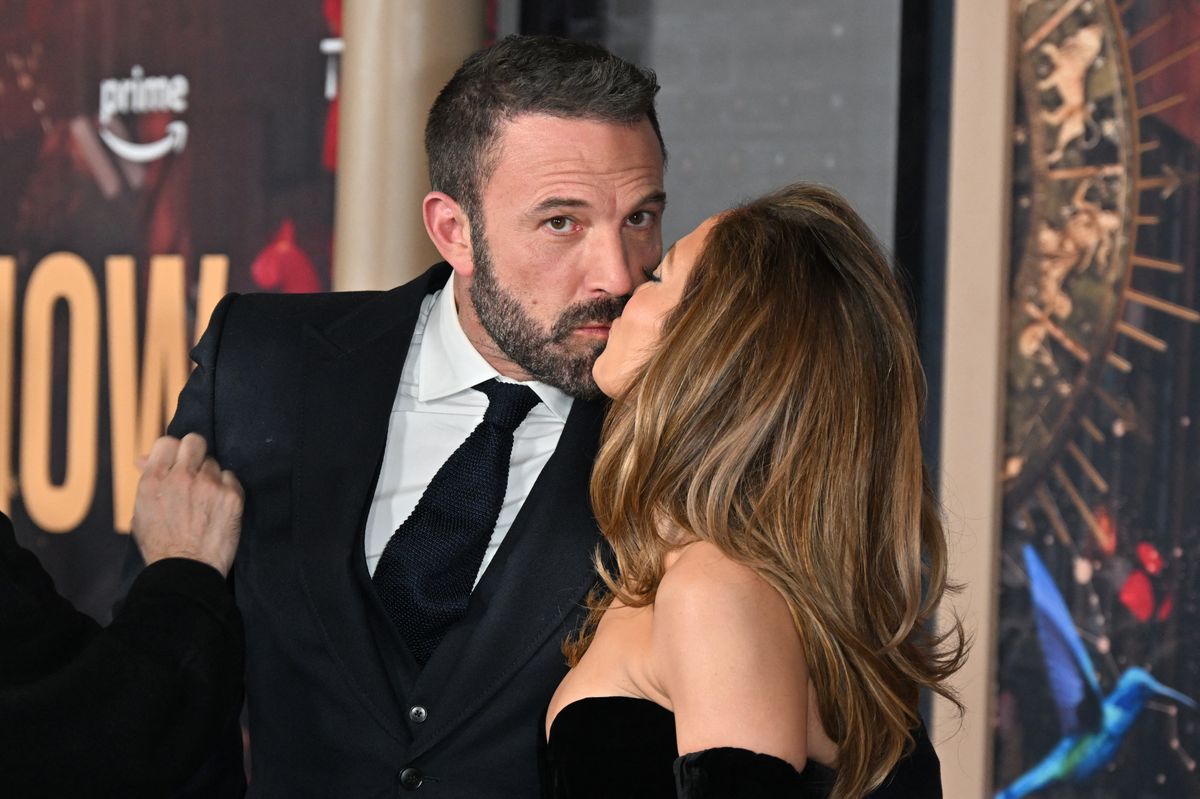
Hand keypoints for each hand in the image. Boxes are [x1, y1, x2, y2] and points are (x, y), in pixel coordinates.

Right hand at [132, 433, 243, 576]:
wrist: (186, 571)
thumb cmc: (160, 546)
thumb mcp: (141, 513)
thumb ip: (147, 482)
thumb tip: (145, 459)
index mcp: (154, 480)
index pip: (167, 442)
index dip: (173, 451)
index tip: (176, 462)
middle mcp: (182, 477)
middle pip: (195, 441)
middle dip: (194, 452)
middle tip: (195, 468)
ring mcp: (209, 484)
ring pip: (214, 464)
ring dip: (210, 477)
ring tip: (205, 500)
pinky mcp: (231, 495)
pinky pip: (231, 478)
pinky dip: (226, 489)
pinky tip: (219, 506)